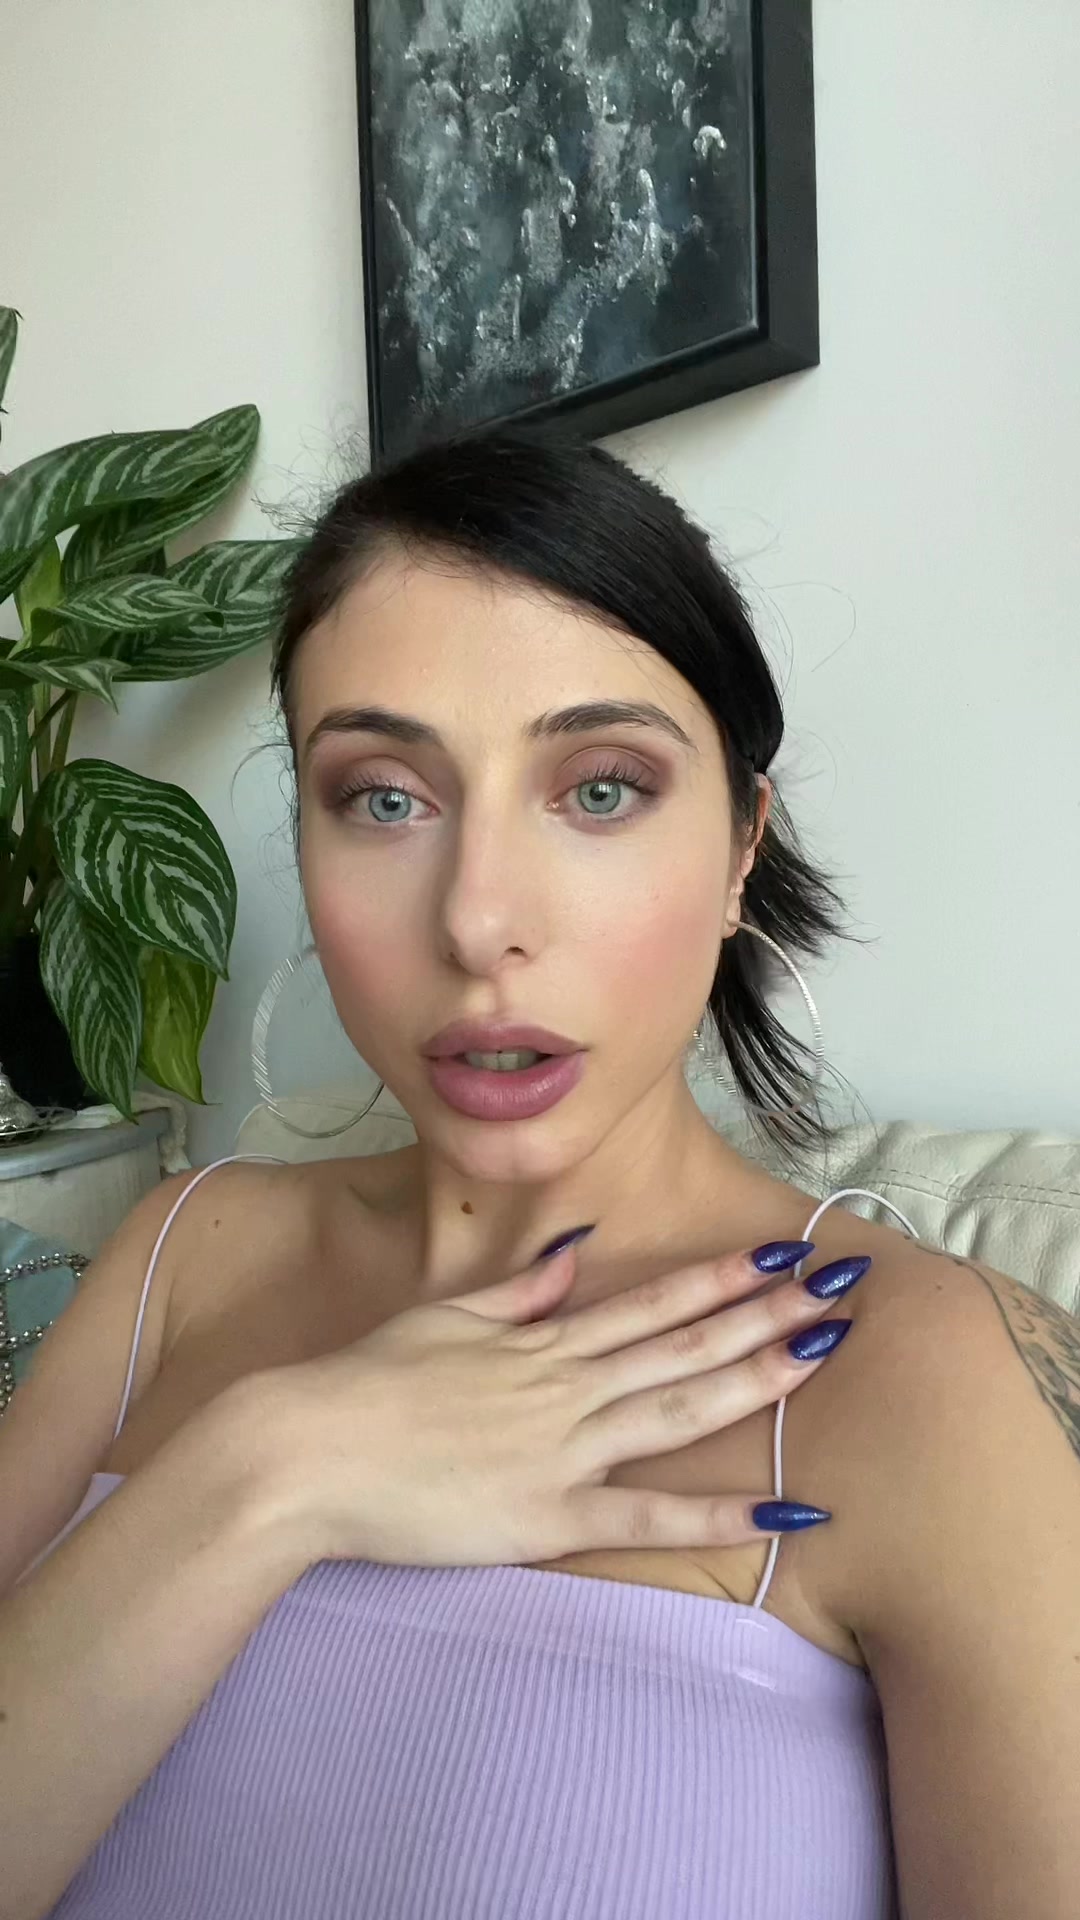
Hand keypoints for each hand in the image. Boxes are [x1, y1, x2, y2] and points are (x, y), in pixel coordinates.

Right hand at [265, 1237, 862, 1567]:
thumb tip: (576, 1254)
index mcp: (542, 1342)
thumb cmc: (363, 1384)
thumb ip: (519, 1292)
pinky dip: (713, 1513)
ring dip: (754, 1379)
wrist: (305, 1451)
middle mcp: (566, 1386)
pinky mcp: (546, 1517)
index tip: (781, 1254)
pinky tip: (779, 1509)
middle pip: (683, 1344)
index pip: (651, 1302)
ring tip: (821, 1354)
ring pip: (677, 1408)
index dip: (722, 1278)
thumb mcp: (443, 1317)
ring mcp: (561, 1449)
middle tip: (838, 1290)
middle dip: (766, 1314)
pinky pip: (644, 1517)